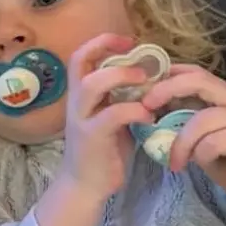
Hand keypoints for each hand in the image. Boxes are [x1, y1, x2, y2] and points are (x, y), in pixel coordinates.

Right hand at [35, 34, 153, 225]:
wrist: (85, 185)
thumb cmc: (102, 150)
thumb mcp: (110, 117)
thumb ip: (121, 98)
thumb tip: (150, 79)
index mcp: (80, 94)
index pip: (81, 56)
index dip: (102, 42)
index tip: (127, 40)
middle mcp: (76, 101)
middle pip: (80, 62)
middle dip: (109, 52)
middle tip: (139, 61)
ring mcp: (81, 118)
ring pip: (92, 84)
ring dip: (121, 77)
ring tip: (145, 81)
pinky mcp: (92, 137)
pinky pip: (112, 115)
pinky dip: (135, 111)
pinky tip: (150, 117)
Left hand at [141, 65, 225, 225]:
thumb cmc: (225, 160)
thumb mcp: (196, 133)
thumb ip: (179, 114)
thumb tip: (145, 101)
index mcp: (224, 94)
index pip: (193, 71)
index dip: (166, 75)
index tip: (141, 87)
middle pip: (198, 81)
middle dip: (166, 90)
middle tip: (145, 107)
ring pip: (201, 119)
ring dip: (181, 141)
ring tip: (174, 159)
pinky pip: (212, 142)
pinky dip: (198, 154)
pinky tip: (196, 164)